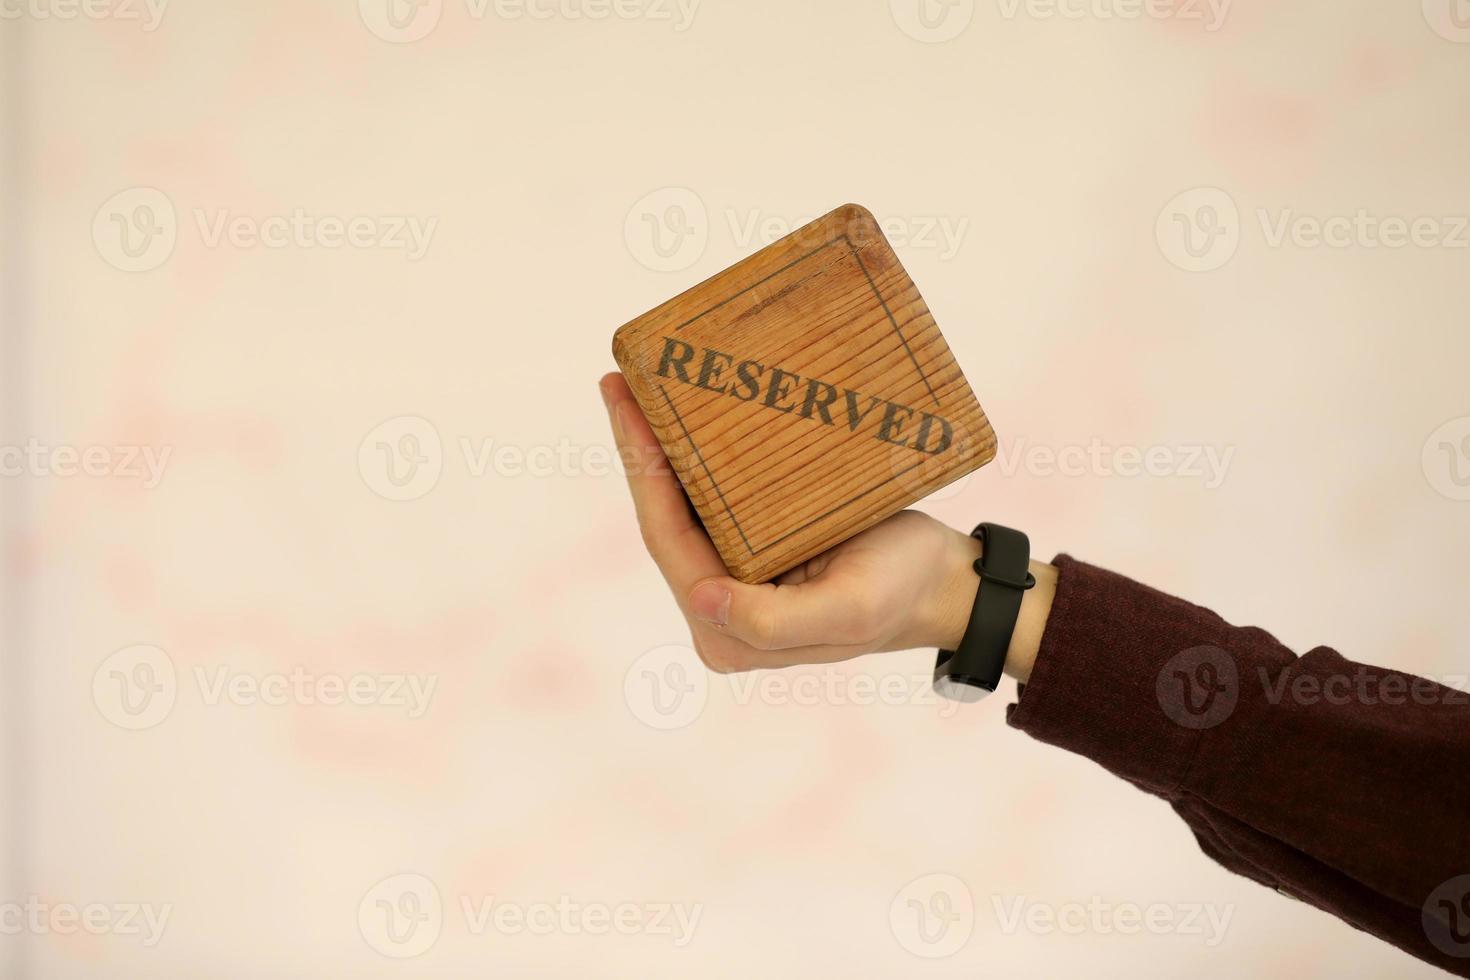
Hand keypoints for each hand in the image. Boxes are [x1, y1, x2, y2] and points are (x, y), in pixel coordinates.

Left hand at [600, 372, 1053, 677]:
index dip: (643, 473)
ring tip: (638, 387)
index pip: (668, 541)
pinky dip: (692, 456)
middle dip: (639, 451)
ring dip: (658, 449)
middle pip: (664, 520)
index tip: (627, 408)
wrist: (944, 584)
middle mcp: (719, 609)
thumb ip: (772, 621)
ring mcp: (733, 580)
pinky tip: (683, 413)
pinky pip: (711, 501)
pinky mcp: (754, 552)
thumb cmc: (901, 593)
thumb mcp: (848, 609)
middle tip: (620, 383)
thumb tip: (700, 598)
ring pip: (682, 506)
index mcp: (728, 630)